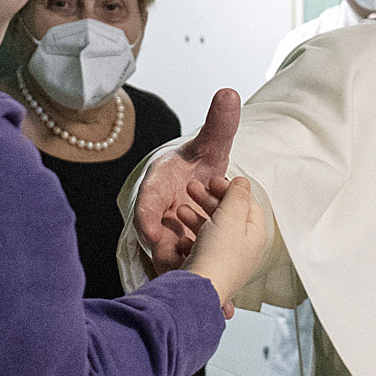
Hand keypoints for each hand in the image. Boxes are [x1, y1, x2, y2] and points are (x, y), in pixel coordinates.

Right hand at [132, 90, 240, 272]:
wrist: (194, 182)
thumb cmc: (196, 165)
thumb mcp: (209, 144)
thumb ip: (219, 124)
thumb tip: (229, 93)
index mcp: (157, 185)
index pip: (146, 202)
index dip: (147, 219)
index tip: (151, 234)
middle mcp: (156, 212)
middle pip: (155, 235)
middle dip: (167, 248)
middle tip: (182, 259)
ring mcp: (164, 232)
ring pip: (167, 254)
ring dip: (181, 263)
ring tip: (198, 270)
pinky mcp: (175, 248)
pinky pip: (180, 264)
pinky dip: (191, 273)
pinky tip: (211, 283)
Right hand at [184, 178, 270, 317]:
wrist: (197, 291)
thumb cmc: (217, 257)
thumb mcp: (230, 217)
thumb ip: (237, 196)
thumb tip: (243, 183)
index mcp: (256, 235)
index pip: (248, 204)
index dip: (230, 189)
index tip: (214, 181)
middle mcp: (245, 249)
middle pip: (229, 216)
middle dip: (209, 201)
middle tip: (192, 190)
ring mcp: (227, 261)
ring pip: (212, 231)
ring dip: (196, 217)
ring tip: (180, 211)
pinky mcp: (210, 269)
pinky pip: (201, 247)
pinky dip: (190, 238)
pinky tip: (180, 238)